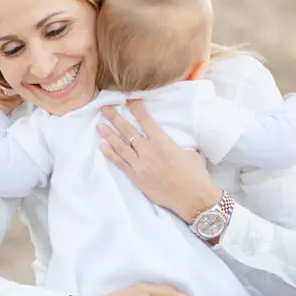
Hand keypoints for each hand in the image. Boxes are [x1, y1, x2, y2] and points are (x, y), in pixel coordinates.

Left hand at [97, 101, 219, 223]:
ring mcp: (140, 164)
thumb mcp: (190, 152)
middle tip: (104, 109)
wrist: (192, 196)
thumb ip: (177, 146)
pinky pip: (120, 163)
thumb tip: (177, 146)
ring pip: (120, 145)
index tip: (128, 99)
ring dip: (109, 134)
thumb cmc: (195, 174)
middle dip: (115, 118)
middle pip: (128, 130)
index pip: (146, 120)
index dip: (136, 108)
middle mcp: (148, 150)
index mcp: (162, 141)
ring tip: (99, 125)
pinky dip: (110, 153)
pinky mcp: (136, 177)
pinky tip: (102, 146)